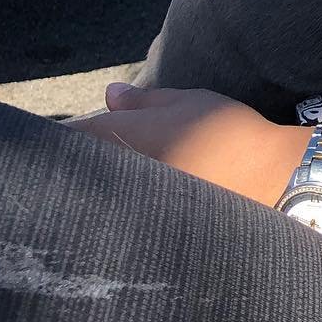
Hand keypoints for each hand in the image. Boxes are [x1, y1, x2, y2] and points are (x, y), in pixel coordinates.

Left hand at [67, 83, 301, 206]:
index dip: (56, 138)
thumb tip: (110, 93)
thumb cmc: (223, 130)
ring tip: (118, 180)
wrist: (264, 178)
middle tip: (85, 162)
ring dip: (98, 186)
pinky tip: (136, 203)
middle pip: (76, 171)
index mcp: (116, 137)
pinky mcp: (144, 228)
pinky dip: (118, 207)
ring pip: (95, 195)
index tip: (57, 138)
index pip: (67, 138)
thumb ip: (142, 101)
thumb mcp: (185, 102)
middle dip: (76, 165)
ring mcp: (127, 204)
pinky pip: (115, 215)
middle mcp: (113, 173)